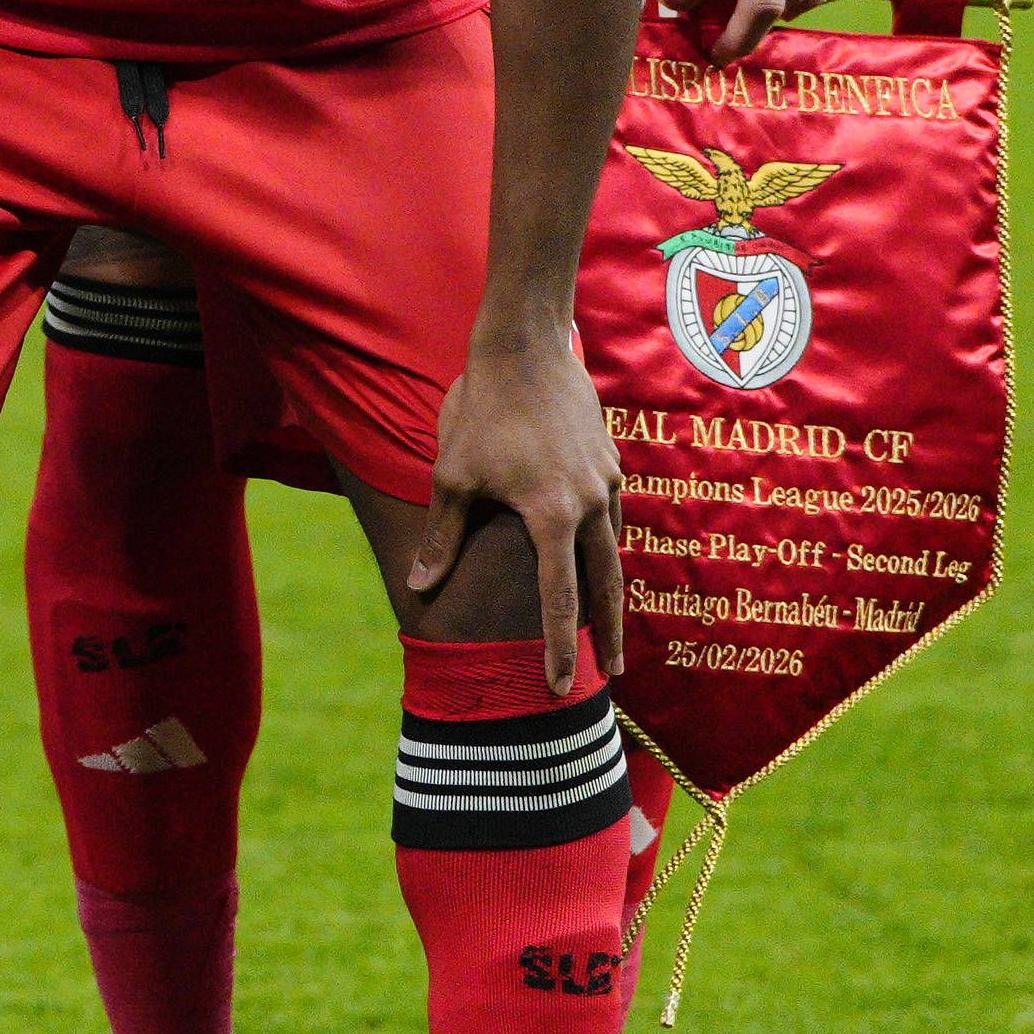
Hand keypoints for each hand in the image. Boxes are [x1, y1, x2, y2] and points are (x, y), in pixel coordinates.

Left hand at [405, 325, 628, 693]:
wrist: (526, 349)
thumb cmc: (481, 412)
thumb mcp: (453, 477)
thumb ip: (444, 537)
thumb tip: (419, 587)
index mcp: (552, 516)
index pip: (559, 599)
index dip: (559, 646)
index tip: (562, 685)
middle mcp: (590, 504)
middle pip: (606, 585)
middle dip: (607, 634)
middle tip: (613, 675)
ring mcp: (607, 482)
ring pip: (614, 549)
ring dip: (610, 589)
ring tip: (605, 624)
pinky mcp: (611, 462)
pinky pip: (612, 513)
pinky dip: (605, 542)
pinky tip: (595, 555)